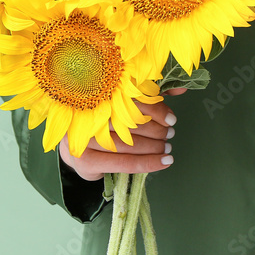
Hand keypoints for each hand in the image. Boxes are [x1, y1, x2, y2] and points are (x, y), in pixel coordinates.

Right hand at [59, 88, 186, 180]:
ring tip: (167, 148)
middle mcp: (88, 116)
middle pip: (131, 123)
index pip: (131, 101)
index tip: (171, 119)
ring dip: (155, 147)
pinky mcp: (87, 160)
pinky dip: (148, 163)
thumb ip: (149, 97)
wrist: (74, 150)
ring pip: (130, 144)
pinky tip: (163, 162)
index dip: (156, 110)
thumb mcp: (121, 107)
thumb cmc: (101, 125)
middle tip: (169, 134)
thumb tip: (181, 90)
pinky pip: (125, 163)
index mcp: (96, 97)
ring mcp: (85, 140)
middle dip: (157, 130)